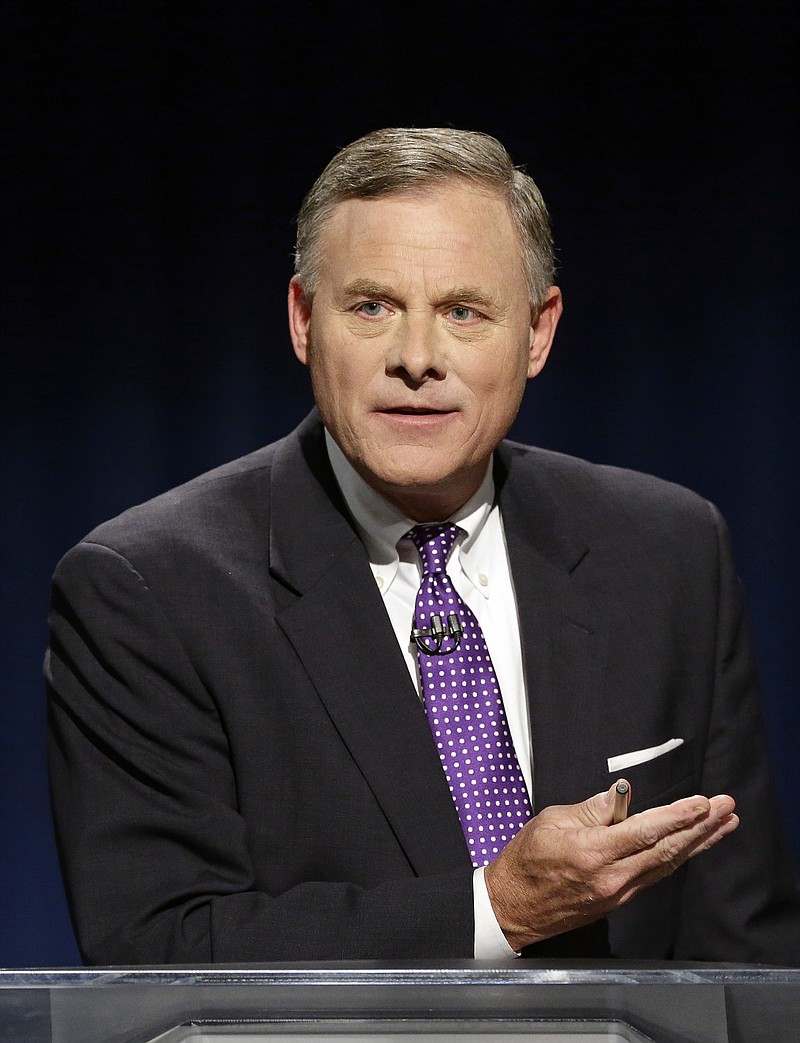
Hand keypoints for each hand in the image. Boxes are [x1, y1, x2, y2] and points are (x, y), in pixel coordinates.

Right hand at [483, 781, 738, 950]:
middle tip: (727, 807)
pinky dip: (678, 858)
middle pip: (666, 850)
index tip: (703, 802)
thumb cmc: (526, 858)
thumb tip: (623, 794)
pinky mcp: (619, 900)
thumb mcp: (551, 821)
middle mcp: (612, 877)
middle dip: (700, 827)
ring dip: (698, 843)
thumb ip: (592, 810)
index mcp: (592, 853)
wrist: (512, 906)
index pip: (645, 831)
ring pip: (667, 864)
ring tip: (724, 824)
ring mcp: (618, 893)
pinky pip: (655, 875)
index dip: (677, 816)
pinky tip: (693, 846)